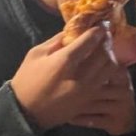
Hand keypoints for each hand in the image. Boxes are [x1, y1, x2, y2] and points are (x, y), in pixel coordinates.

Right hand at [11, 27, 135, 134]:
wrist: (26, 112)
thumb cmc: (27, 80)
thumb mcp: (36, 53)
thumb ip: (57, 40)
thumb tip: (74, 30)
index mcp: (64, 61)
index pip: (90, 40)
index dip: (98, 29)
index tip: (101, 23)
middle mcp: (80, 76)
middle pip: (104, 53)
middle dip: (107, 40)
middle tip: (105, 34)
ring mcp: (87, 90)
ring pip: (110, 67)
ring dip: (110, 55)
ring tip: (105, 49)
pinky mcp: (89, 100)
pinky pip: (107, 82)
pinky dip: (108, 71)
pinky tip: (102, 66)